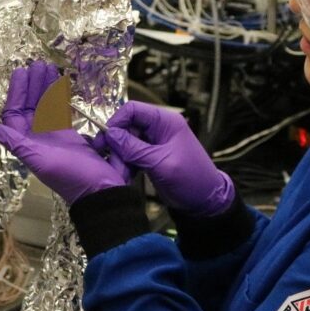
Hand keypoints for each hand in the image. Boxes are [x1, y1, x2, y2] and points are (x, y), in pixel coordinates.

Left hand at [0, 61, 128, 204]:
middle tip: (36, 64)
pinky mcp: (70, 134)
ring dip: (45, 87)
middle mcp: (38, 137)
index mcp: (28, 143)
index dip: (16, 93)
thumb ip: (18, 145)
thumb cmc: (71, 177)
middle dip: (32, 85)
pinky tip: (61, 83)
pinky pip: (61, 110)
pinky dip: (60, 97)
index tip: (21, 73)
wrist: (99, 191)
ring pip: (46, 105)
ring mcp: (54, 135)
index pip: (15, 113)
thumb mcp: (41, 161)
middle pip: (30, 106)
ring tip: (48, 67)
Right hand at [98, 101, 233, 216]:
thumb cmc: (190, 178)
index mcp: (165, 121)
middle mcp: (159, 128)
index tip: (105, 139)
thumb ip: (134, 148)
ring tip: (120, 174)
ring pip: (126, 142)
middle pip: (127, 127)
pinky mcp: (151, 156)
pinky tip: (125, 176)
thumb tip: (110, 134)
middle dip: (117, 145)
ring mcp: (154, 142)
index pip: (133, 110)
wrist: (204, 200)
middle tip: (109, 161)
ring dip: (120, 158)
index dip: (117, 121)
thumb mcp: (160, 163)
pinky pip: (131, 154)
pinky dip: (126, 164)